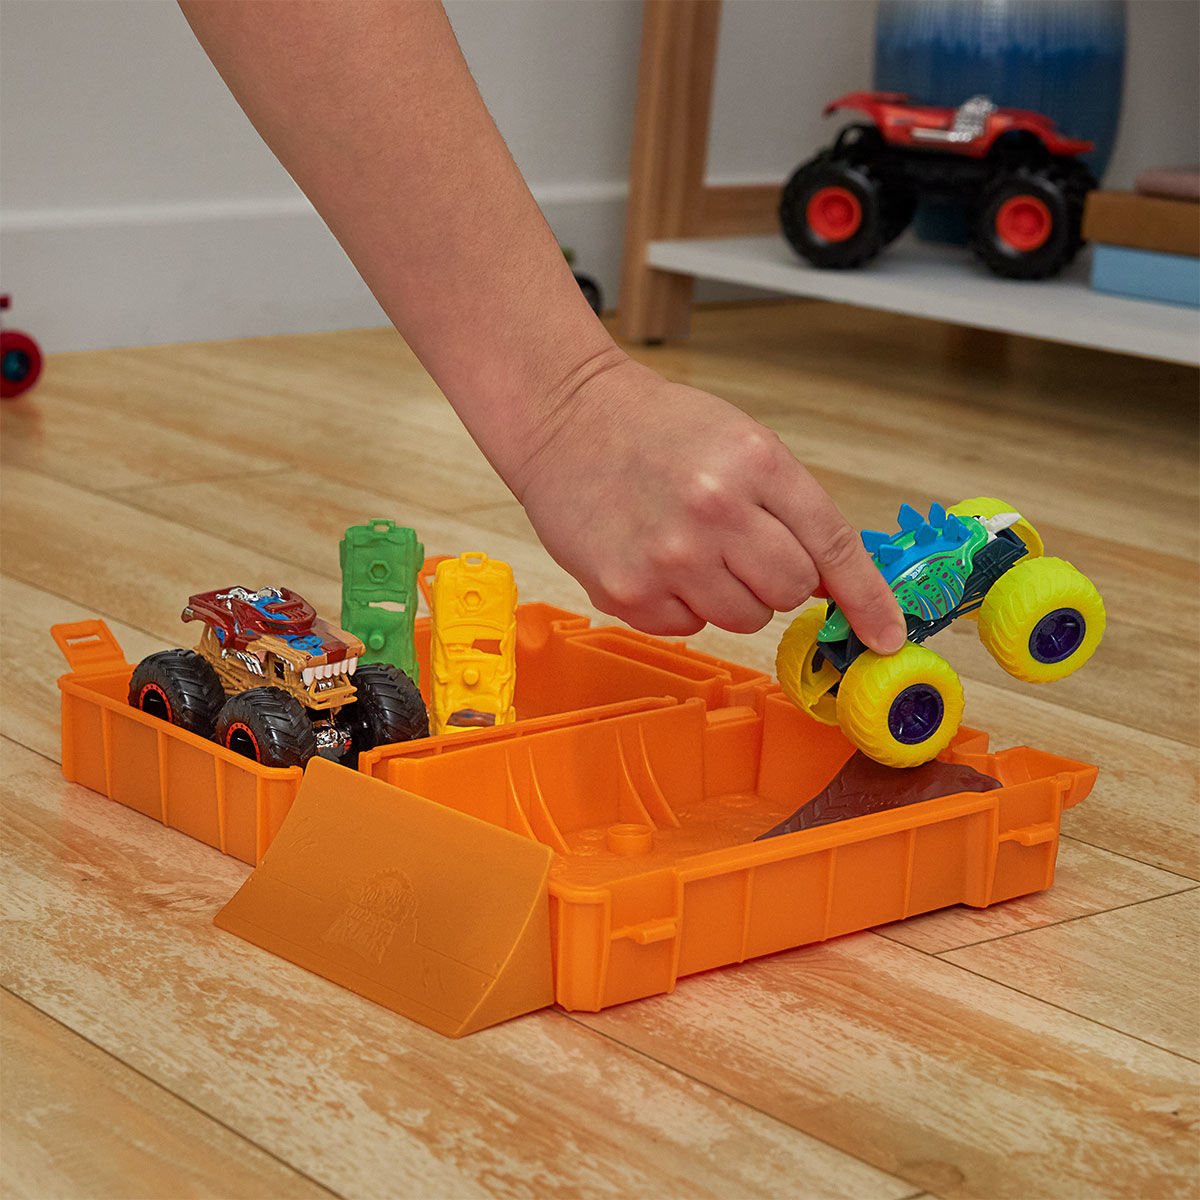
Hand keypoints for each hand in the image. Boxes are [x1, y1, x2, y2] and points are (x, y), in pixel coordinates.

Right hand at [510, 355, 906, 651]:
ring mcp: (667, 558)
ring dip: (728, 593)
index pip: (832, 547)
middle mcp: (713, 513)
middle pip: (790, 592)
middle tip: (738, 542)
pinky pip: (688, 627)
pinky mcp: (627, 593)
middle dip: (776, 577)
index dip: (867, 599)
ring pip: (742, 618)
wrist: (566, 420)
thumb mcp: (742, 443)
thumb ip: (792, 508)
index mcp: (754, 463)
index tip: (886, 636)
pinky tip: (653, 558)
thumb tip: (835, 584)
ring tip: (687, 545)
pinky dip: (680, 603)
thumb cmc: (658, 429)